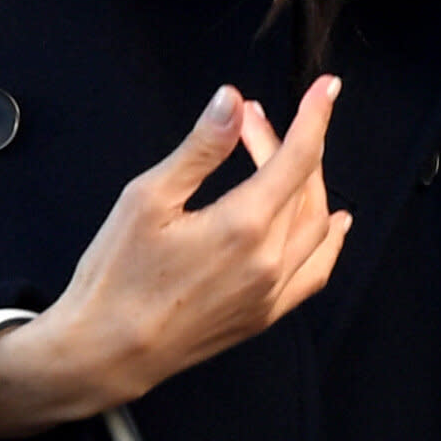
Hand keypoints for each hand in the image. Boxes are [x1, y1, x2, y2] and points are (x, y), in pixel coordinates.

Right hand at [0, 76, 351, 436]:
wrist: (108, 352)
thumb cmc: (117, 277)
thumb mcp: (148, 198)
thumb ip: (199, 149)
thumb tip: (231, 101)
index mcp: (243, 227)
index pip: (298, 159)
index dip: (314, 117)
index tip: (326, 87)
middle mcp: (269, 263)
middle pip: (304, 189)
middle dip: (288, 144)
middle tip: (252, 121)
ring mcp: (271, 294)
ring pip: (316, 228)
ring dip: (309, 186)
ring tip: (285, 158)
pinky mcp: (264, 316)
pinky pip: (314, 273)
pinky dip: (328, 242)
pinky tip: (332, 223)